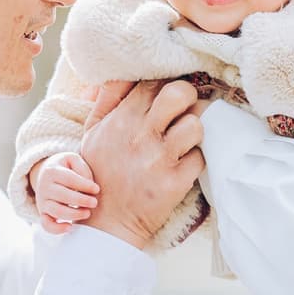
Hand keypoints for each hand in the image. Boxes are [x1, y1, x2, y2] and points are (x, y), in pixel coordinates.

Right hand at [29, 152, 99, 234]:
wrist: (47, 174)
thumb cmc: (67, 167)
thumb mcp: (73, 160)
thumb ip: (82, 168)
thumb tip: (89, 185)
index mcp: (52, 171)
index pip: (69, 179)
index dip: (84, 185)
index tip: (97, 189)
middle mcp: (44, 186)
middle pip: (62, 195)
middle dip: (81, 200)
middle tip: (94, 203)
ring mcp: (42, 201)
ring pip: (56, 211)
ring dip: (73, 214)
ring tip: (87, 213)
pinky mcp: (43, 212)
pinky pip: (46, 224)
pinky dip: (56, 229)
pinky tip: (70, 227)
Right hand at [80, 79, 205, 249]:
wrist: (105, 223)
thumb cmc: (99, 173)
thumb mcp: (93, 132)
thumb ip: (108, 99)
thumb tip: (121, 71)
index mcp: (122, 119)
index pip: (153, 82)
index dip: (165, 83)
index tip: (168, 95)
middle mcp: (141, 136)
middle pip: (180, 93)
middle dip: (188, 97)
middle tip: (184, 110)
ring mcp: (159, 160)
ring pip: (196, 124)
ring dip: (194, 130)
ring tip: (186, 139)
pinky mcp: (175, 183)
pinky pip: (201, 157)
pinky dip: (196, 159)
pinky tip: (184, 163)